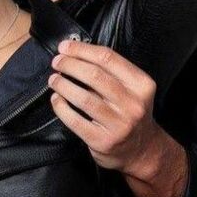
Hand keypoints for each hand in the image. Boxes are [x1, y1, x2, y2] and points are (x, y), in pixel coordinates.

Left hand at [48, 40, 162, 177]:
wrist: (141, 150)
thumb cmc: (130, 113)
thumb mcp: (133, 90)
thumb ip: (111, 72)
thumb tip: (75, 52)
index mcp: (142, 85)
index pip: (108, 58)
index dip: (82, 50)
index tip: (65, 46)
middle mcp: (133, 104)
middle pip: (94, 75)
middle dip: (70, 64)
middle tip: (57, 62)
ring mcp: (119, 125)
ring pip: (83, 98)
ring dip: (63, 84)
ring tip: (54, 79)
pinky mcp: (102, 141)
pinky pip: (75, 120)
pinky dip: (61, 107)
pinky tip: (56, 99)